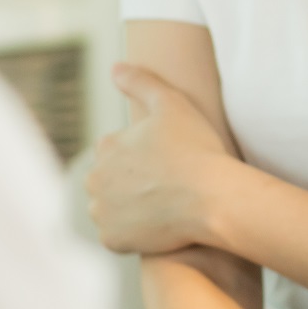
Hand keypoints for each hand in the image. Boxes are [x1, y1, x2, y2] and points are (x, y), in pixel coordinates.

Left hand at [84, 63, 240, 254]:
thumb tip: (115, 68)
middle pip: (111, 180)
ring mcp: (102, 212)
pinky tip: (158, 224)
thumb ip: (141, 82)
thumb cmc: (196, 149)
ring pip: (112, 207)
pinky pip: (119, 235)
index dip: (145, 154)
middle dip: (132, 181)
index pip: (118, 150)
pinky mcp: (112, 240)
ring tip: (163, 204)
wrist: (212, 199)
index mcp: (106, 146)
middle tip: (167, 183)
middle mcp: (95, 179)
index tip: (168, 159)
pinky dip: (133, 232)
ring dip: (129, 206)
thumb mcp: (172, 103)